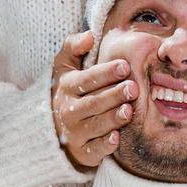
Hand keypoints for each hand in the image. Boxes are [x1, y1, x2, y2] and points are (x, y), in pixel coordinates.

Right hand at [51, 29, 135, 169]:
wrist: (52, 127)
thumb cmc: (68, 91)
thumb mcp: (64, 66)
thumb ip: (74, 46)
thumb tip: (89, 35)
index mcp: (67, 87)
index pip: (87, 79)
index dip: (105, 73)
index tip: (124, 66)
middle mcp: (69, 110)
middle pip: (93, 102)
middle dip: (113, 95)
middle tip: (134, 88)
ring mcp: (75, 132)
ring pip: (96, 125)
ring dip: (113, 118)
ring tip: (129, 110)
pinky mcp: (83, 152)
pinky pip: (94, 150)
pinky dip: (105, 145)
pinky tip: (117, 137)